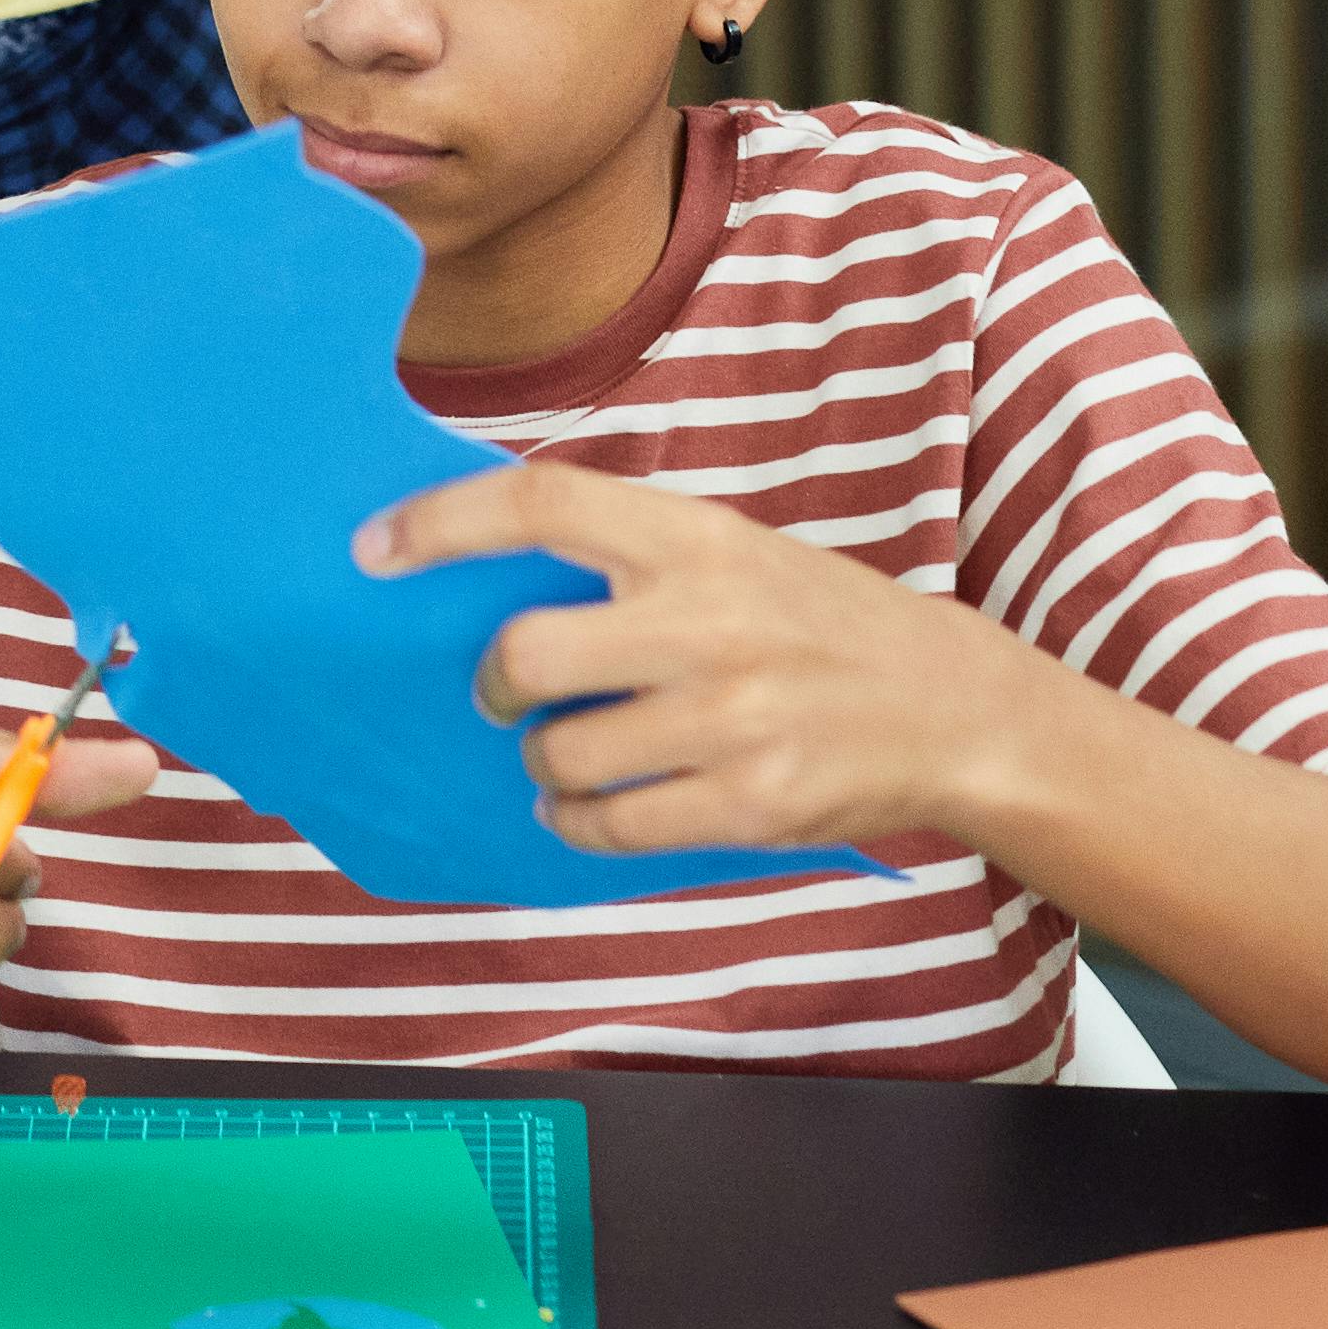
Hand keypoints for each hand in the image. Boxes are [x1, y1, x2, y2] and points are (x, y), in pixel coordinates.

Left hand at [355, 461, 1005, 859]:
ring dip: (542, 760)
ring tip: (566, 752)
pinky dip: (580, 820)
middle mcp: (707, 621)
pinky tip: (590, 805)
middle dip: (494, 683)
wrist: (953, 707)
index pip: (539, 503)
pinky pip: (613, 825)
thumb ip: (628, 555)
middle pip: (528, 653)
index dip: (442, 522)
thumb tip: (488, 573)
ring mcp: (730, 719)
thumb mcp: (733, 549)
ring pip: (562, 753)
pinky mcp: (749, 805)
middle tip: (502, 691)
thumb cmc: (818, 618)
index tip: (375, 548)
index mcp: (695, 536)